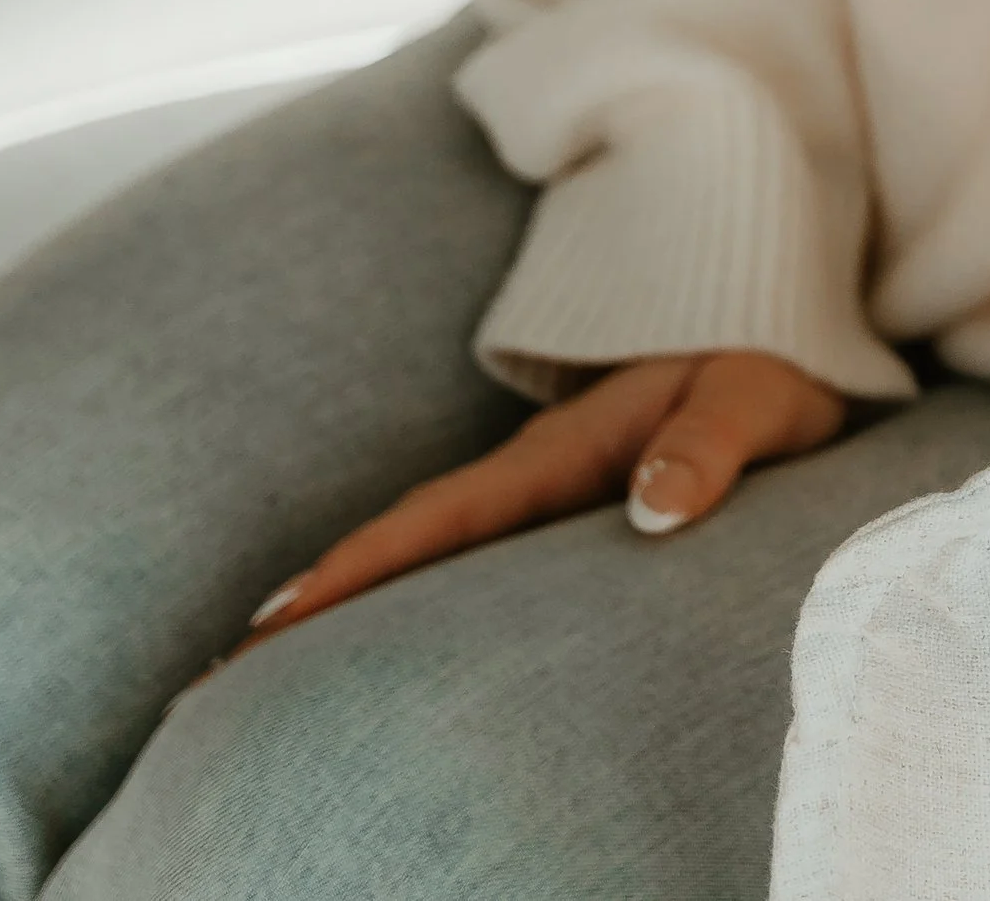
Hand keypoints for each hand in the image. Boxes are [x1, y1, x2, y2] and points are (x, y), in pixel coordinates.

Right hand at [230, 350, 846, 654]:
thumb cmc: (763, 358)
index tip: (273, 622)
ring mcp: (538, 486)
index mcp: (563, 451)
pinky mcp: (559, 500)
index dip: (360, 569)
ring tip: (256, 674)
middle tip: (216, 679)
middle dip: (311, 606)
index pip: (441, 519)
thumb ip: (708, 444)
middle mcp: (532, 471)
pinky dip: (402, 594)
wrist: (773, 308)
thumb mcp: (750, 394)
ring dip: (345, 605)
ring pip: (424, 551)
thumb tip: (656, 508)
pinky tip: (368, 646)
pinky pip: (462, 553)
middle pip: (404, 545)